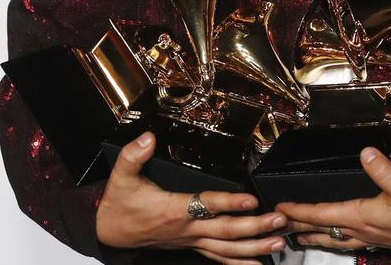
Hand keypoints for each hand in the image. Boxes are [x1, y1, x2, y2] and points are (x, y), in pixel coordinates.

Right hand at [96, 131, 287, 264]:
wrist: (109, 232)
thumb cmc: (119, 205)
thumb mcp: (121, 176)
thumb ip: (133, 155)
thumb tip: (147, 138)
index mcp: (174, 210)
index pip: (207, 204)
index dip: (230, 202)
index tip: (251, 199)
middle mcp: (187, 228)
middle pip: (227, 231)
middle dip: (256, 227)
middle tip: (280, 220)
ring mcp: (191, 240)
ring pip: (228, 249)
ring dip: (256, 247)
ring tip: (279, 242)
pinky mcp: (191, 245)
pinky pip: (219, 258)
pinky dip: (240, 262)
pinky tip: (259, 263)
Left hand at [277, 147, 390, 254]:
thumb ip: (384, 171)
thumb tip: (366, 153)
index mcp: (363, 217)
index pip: (322, 214)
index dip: (299, 211)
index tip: (279, 208)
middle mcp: (364, 230)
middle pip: (323, 230)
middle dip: (299, 227)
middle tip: (278, 225)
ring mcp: (373, 238)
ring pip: (335, 239)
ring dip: (315, 237)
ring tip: (299, 238)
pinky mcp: (383, 239)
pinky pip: (350, 242)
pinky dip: (336, 239)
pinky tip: (339, 238)